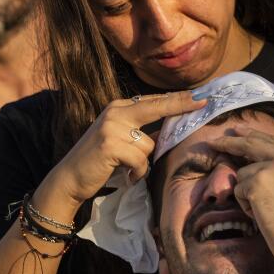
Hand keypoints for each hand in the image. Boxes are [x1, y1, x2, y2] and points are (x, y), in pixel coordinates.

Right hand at [43, 92, 203, 207]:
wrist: (69, 178)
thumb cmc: (99, 161)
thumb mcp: (119, 138)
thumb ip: (140, 130)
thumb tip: (170, 128)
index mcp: (118, 107)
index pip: (153, 101)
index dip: (177, 99)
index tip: (199, 96)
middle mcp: (115, 112)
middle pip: (156, 107)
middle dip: (181, 104)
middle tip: (203, 101)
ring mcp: (111, 127)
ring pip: (149, 145)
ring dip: (143, 162)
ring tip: (127, 169)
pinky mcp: (110, 145)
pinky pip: (141, 160)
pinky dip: (137, 173)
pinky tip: (126, 176)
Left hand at [208, 124, 273, 269]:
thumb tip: (272, 174)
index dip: (255, 136)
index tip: (240, 131)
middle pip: (253, 142)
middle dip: (231, 141)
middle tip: (215, 141)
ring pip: (243, 174)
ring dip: (247, 194)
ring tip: (266, 212)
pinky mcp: (258, 182)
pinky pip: (238, 190)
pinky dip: (245, 206)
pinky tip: (262, 216)